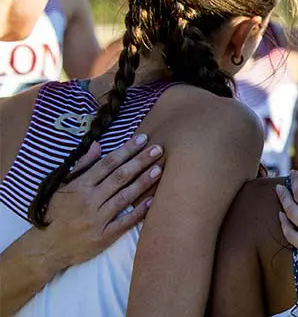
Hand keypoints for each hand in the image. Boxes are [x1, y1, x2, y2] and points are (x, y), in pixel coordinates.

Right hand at [36, 134, 162, 268]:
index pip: (107, 164)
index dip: (126, 150)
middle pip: (119, 177)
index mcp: (79, 186)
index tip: (143, 139)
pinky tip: (153, 200)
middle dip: (140, 161)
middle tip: (158, 149)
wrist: (48, 247)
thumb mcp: (63, 187)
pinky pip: (125, 222)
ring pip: (124, 197)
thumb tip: (98, 145)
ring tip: (159, 169)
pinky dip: (140, 211)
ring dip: (143, 182)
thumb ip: (82, 166)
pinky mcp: (104, 236)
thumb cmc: (57, 213)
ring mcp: (97, 219)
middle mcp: (89, 200)